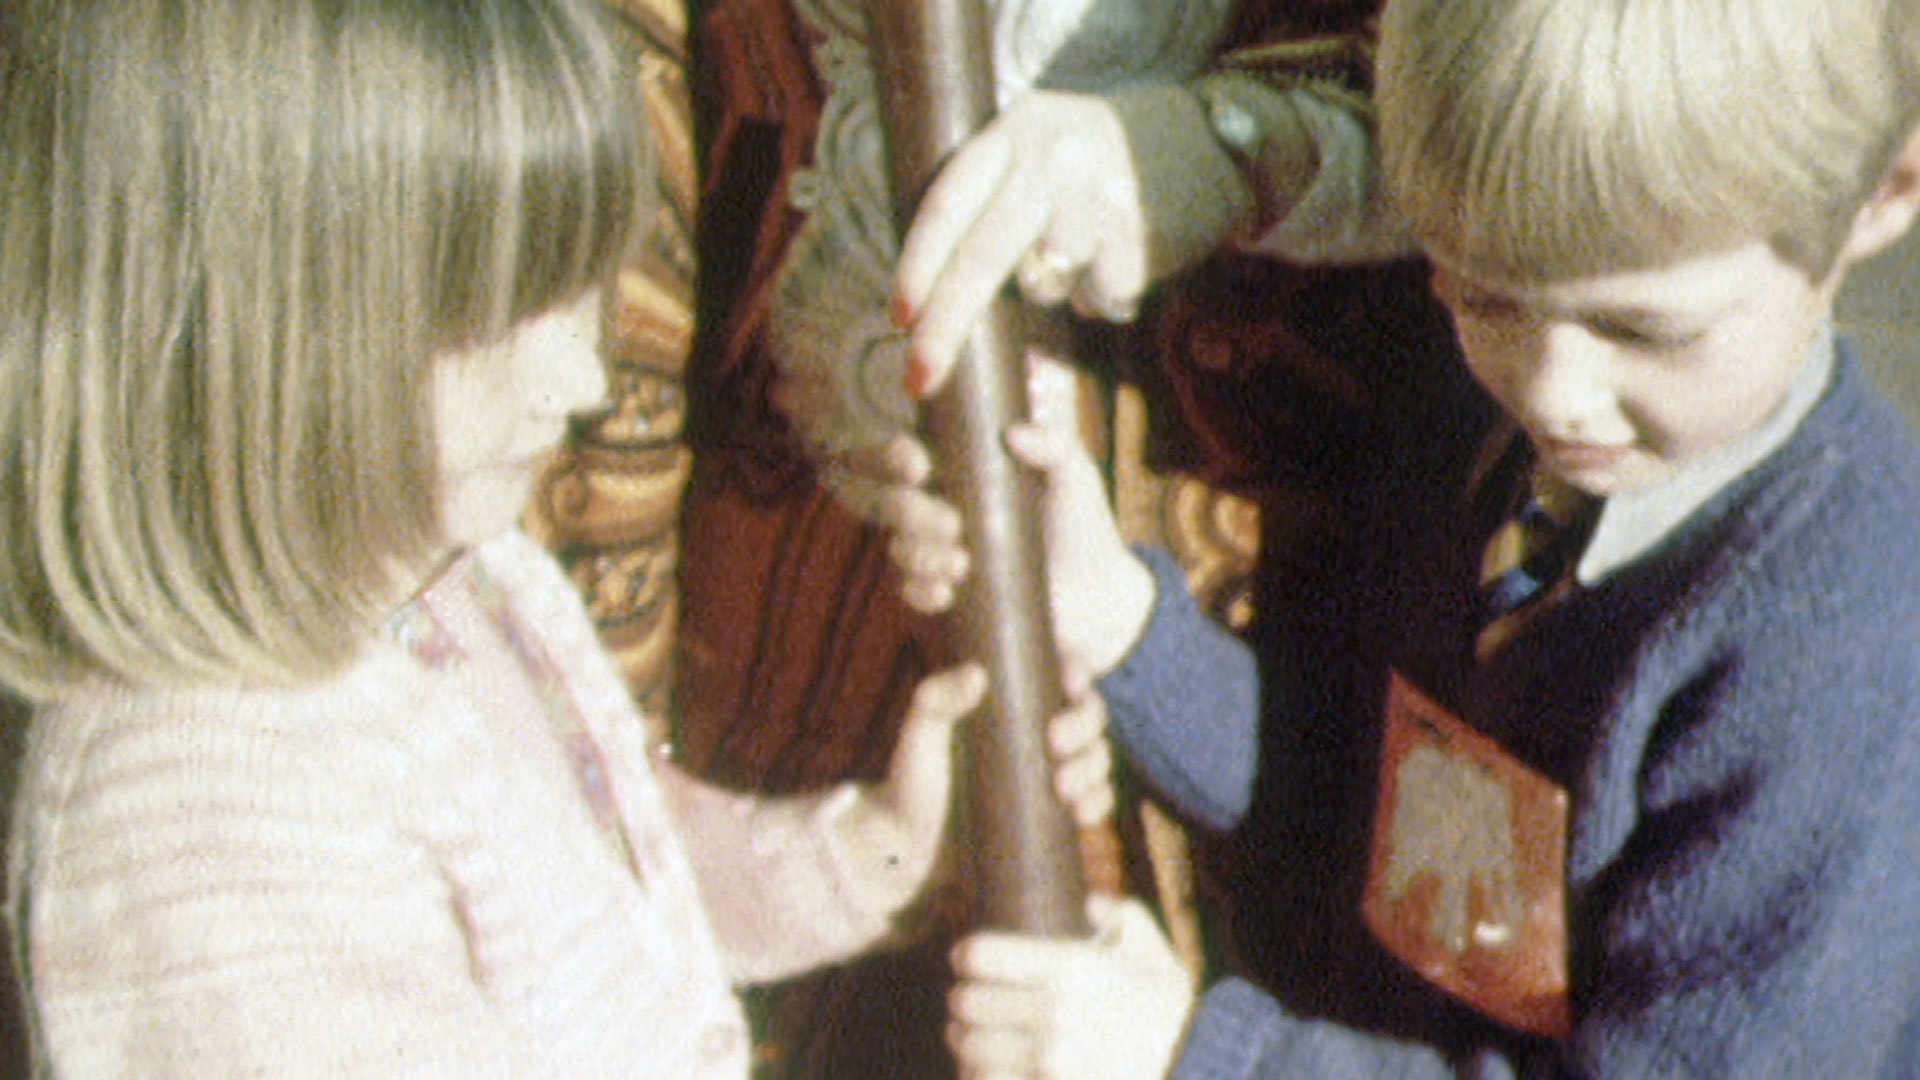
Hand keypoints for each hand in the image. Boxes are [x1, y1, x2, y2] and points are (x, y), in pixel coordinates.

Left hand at [843, 659, 1111, 903]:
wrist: (909, 849)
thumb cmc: (910, 781)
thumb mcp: (918, 735)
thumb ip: (935, 700)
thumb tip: (977, 676)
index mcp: (1011, 698)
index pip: (1057, 669)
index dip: (1077, 669)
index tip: (1071, 682)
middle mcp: (1038, 729)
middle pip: (1087, 711)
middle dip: (1085, 723)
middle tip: (1057, 743)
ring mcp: (1051, 769)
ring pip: (1097, 754)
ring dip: (1094, 766)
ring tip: (1063, 788)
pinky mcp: (1058, 809)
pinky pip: (1095, 798)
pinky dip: (1098, 802)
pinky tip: (1082, 813)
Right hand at [877, 354, 1153, 676]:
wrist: (1096, 594)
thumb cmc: (1080, 521)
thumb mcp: (1074, 473)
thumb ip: (1053, 442)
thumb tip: (1014, 434)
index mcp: (957, 467)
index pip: (902, 452)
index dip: (894, 455)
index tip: (921, 466)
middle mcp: (937, 505)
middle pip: (886, 500)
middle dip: (908, 510)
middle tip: (953, 524)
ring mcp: (937, 551)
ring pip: (897, 546)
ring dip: (922, 555)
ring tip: (964, 564)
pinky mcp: (944, 591)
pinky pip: (909, 590)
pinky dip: (922, 590)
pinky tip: (948, 592)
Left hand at [895, 90, 1147, 398]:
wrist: (1208, 138)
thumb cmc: (1102, 163)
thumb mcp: (1037, 149)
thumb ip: (990, 198)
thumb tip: (933, 292)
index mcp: (1012, 133)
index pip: (945, 206)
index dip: (916, 268)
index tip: (898, 321)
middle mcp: (1049, 155)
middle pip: (980, 255)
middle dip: (945, 326)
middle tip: (919, 378)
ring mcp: (1096, 190)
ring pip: (1043, 282)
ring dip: (1057, 291)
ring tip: (1086, 258)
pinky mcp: (1138, 230)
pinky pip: (1098, 296)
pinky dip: (1104, 296)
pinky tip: (1123, 259)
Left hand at [947, 895, 1196, 1079]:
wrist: (1197, 1070)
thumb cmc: (1172, 1012)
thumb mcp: (1153, 953)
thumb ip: (1120, 915)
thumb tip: (1090, 904)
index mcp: (1071, 968)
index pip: (982, 955)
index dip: (966, 955)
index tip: (964, 959)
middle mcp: (1053, 1013)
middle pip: (969, 1001)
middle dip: (963, 1000)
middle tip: (965, 1001)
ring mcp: (1048, 1061)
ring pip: (971, 1047)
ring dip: (964, 1040)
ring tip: (967, 1037)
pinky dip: (977, 1075)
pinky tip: (982, 1069)